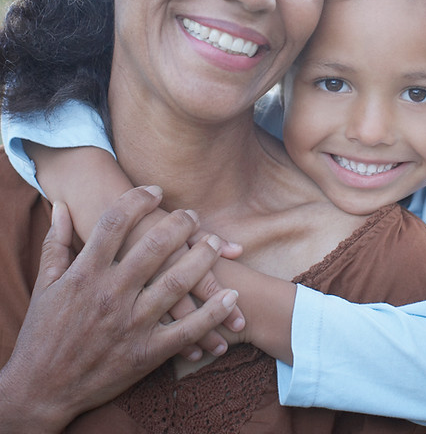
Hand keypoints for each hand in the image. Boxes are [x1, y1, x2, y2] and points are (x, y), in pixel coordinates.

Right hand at [0, 186, 238, 432]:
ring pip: (176, 283)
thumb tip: (60, 206)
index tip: (154, 191)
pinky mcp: (146, 353)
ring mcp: (131, 324)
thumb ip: (56, 243)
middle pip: (154, 247)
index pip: (115, 223)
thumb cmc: (42, 333)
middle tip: (192, 214)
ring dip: (202, 258)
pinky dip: (213, 313)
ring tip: (216, 243)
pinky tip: (232, 296)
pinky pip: (186, 330)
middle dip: (179, 224)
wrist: (40, 388)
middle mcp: (110, 295)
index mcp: (85, 274)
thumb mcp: (45, 285)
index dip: (137, 200)